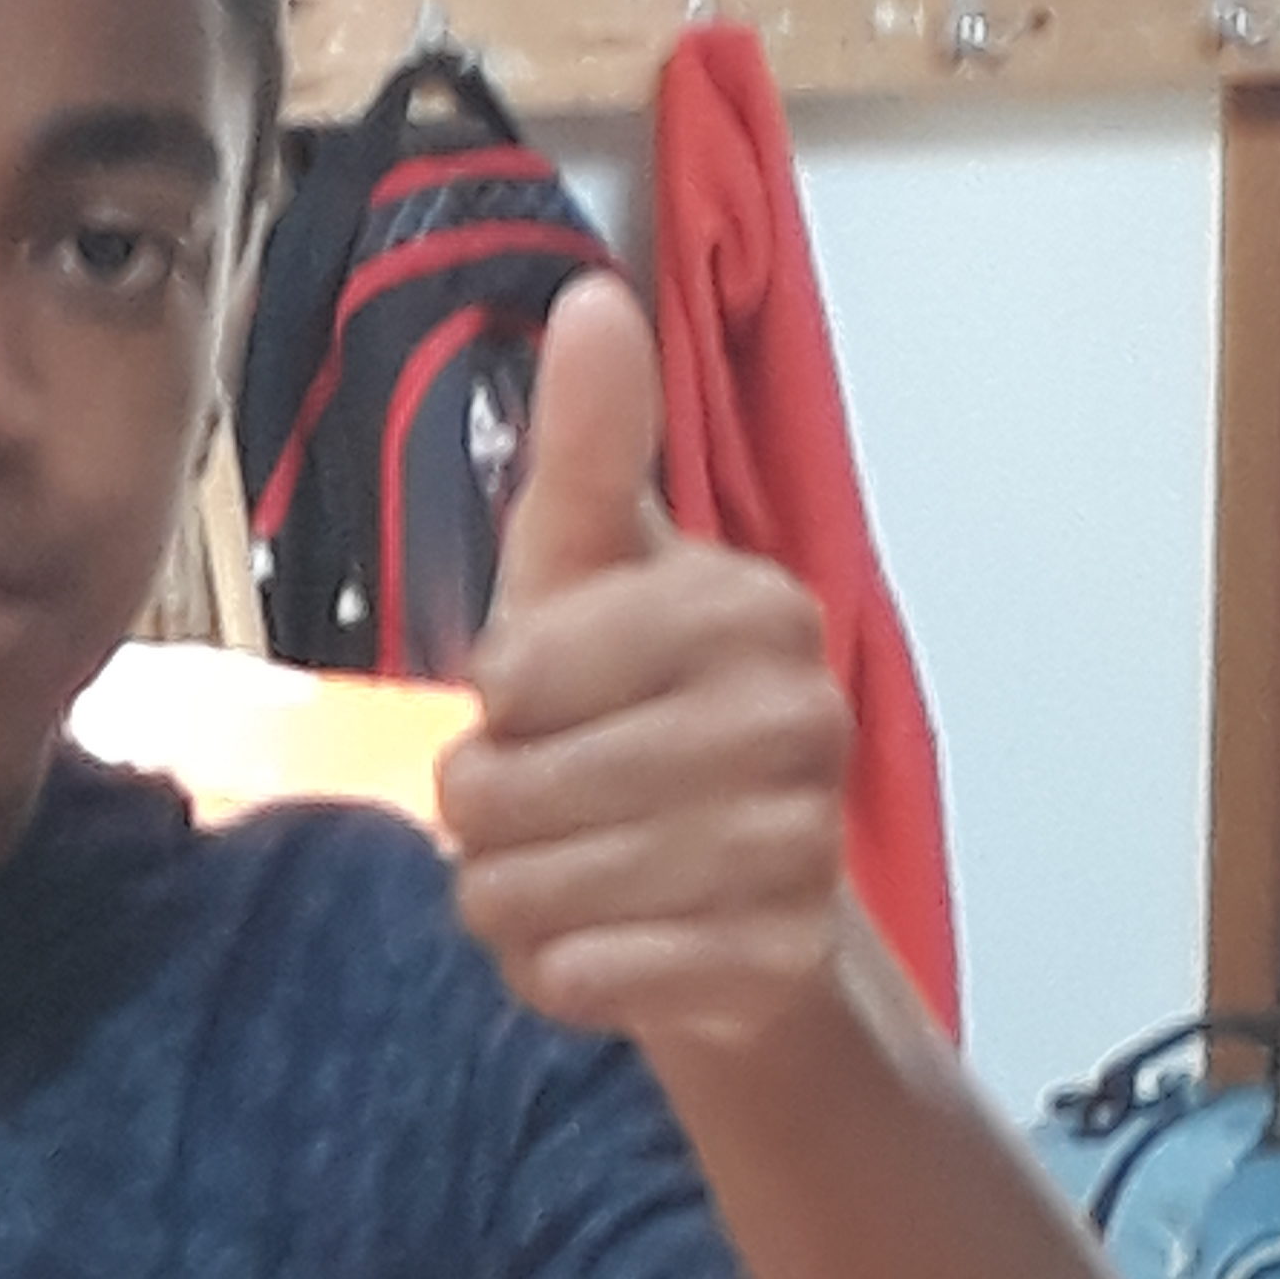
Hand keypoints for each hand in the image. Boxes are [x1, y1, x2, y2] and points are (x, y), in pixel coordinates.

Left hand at [434, 274, 851, 1058]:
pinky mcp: (778, 964)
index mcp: (749, 608)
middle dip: (481, 816)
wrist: (746, 910)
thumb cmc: (641, 720)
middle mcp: (796, 719)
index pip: (514, 674)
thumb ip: (590, 455)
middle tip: (536, 810)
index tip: (537, 707)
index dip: (488, 707)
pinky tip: (601, 946)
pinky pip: (585, 976)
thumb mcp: (596, 579)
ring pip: (532, 891)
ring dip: (507, 899)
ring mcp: (798, 848)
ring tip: (563, 874)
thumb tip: (591, 301)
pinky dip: (555, 974)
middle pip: (505, 790)